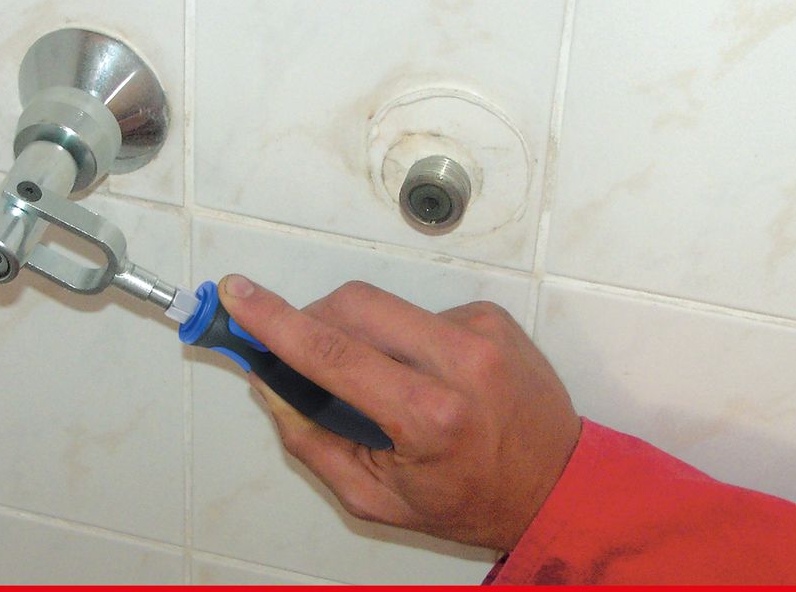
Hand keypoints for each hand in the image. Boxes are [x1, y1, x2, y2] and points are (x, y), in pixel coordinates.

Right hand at [218, 274, 580, 551]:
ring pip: (385, 305)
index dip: (276, 322)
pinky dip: (403, 337)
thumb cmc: (469, 501)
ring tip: (381, 381)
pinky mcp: (491, 315)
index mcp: (429, 416)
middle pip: (354, 307)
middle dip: (312, 320)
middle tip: (297, 349)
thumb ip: (312, 442)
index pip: (333, 354)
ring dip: (361, 333)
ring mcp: (481, 331)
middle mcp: (460, 362)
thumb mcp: (377, 499)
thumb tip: (270, 383)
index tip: (239, 294)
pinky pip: (420, 311)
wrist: (557, 484)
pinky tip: (422, 374)